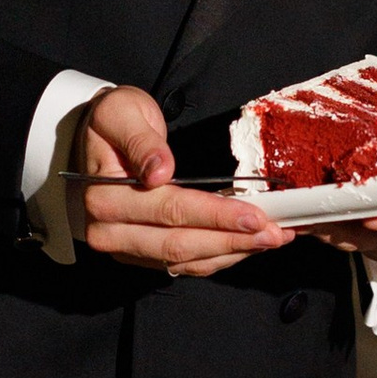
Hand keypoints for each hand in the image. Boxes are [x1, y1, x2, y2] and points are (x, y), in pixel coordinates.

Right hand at [76, 85, 287, 278]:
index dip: (214, 215)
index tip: (253, 215)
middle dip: (232, 241)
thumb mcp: (122, 114)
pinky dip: (219, 257)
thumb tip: (159, 171)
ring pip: (185, 260)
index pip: (169, 210)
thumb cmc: (115, 123)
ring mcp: (125, 247)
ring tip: (271, 239)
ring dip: (232, 252)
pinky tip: (247, 245)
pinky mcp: (141, 254)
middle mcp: (109, 230)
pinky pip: (184, 263)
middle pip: (179, 244)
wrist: (103, 138)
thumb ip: (141, 142)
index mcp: (104, 196)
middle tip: (274, 234)